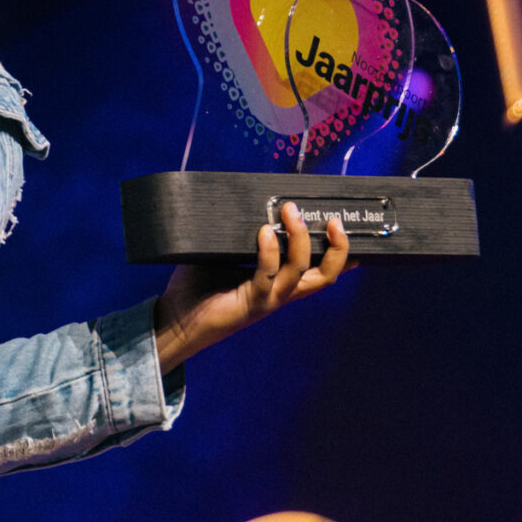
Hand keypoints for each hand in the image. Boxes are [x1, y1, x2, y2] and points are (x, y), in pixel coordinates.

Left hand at [152, 202, 350, 371]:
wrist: (175, 321)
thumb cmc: (197, 286)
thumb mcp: (223, 253)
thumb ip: (237, 234)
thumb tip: (241, 201)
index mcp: (280, 282)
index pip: (320, 270)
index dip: (341, 254)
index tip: (347, 228)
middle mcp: (281, 292)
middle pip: (326, 276)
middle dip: (337, 248)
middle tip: (333, 220)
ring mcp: (269, 300)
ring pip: (301, 273)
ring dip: (300, 239)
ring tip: (290, 211)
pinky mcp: (251, 304)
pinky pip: (268, 276)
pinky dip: (270, 252)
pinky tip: (263, 232)